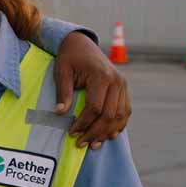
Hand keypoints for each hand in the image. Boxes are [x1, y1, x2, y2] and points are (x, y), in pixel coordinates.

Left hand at [54, 32, 130, 147]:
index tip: (72, 133)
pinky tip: (108, 135)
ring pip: (121, 115)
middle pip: (110, 115)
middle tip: (81, 143)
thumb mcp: (61, 71)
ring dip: (108, 132)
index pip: (95, 107)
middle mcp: (116, 81)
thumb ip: (63, 92)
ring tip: (94, 144)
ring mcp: (122, 85)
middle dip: (95, 132)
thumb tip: (60, 113)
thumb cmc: (69, 57)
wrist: (81, 43)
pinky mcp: (123, 88)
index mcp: (101, 76)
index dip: (84, 123)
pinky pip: (125, 111)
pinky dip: (118, 124)